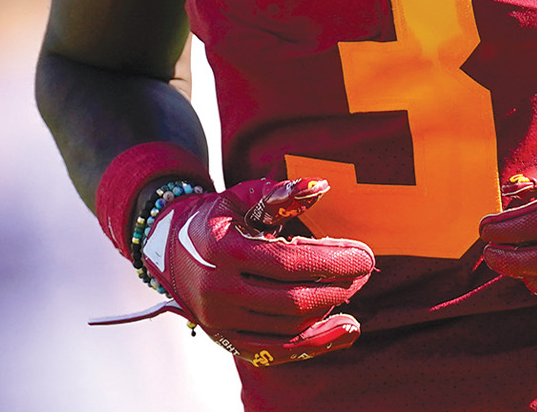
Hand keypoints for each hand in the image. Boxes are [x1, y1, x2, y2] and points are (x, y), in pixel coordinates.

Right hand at [139, 177, 375, 365]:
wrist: (172, 250)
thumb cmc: (219, 219)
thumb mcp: (243, 197)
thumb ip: (280, 194)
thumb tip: (320, 185)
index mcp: (223, 250)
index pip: (288, 263)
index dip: (332, 261)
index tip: (364, 255)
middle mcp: (218, 291)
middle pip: (293, 300)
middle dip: (337, 286)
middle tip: (364, 271)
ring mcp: (220, 321)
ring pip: (288, 327)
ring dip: (330, 311)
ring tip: (353, 291)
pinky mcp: (227, 340)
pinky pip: (277, 351)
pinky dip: (314, 344)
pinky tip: (344, 330)